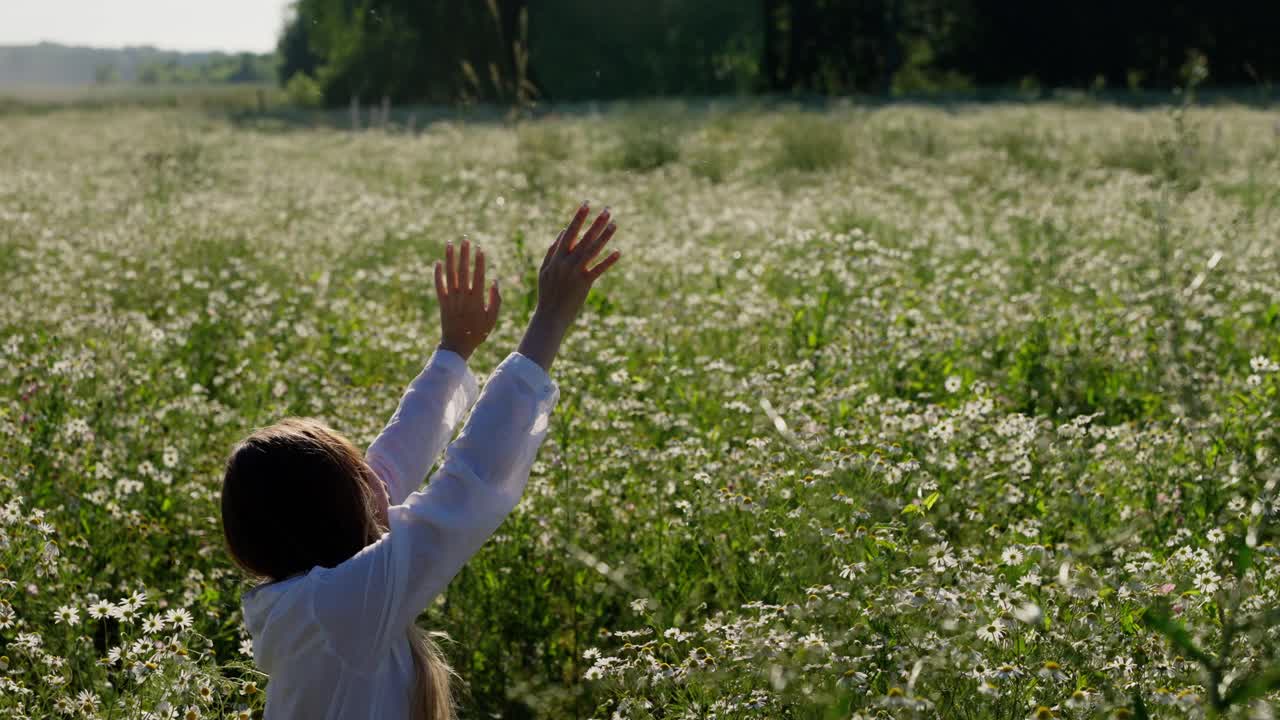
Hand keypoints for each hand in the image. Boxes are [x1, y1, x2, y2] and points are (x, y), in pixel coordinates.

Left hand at [434, 238, 499, 361]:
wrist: (457, 345)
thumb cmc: (478, 333)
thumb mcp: (492, 319)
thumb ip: (495, 300)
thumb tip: (494, 281)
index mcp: (476, 300)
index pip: (478, 276)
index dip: (479, 262)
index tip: (480, 249)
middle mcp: (463, 297)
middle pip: (463, 271)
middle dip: (464, 254)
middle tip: (465, 240)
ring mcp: (451, 299)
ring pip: (450, 275)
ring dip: (450, 258)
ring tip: (450, 244)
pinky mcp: (442, 302)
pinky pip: (439, 285)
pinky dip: (438, 274)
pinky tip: (438, 262)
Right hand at [533, 202, 620, 326]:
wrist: (550, 316)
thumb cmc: (547, 293)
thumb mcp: (544, 270)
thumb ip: (552, 250)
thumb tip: (562, 231)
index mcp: (556, 257)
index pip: (569, 232)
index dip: (578, 218)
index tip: (586, 204)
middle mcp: (566, 262)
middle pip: (584, 238)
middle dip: (596, 222)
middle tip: (608, 210)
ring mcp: (575, 272)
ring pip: (592, 250)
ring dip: (605, 237)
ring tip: (615, 224)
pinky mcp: (584, 283)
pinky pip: (598, 269)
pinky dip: (608, 261)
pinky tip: (618, 252)